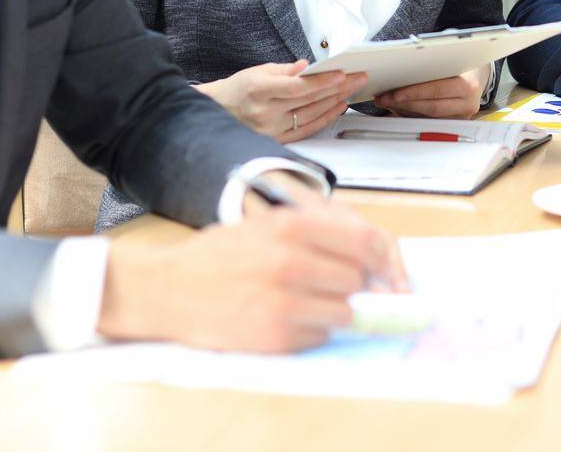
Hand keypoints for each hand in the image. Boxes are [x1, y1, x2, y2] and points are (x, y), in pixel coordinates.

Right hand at [98, 188, 406, 352]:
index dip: (386, 263)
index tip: (393, 277)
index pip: (364, 244)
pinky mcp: (273, 336)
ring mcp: (282, 301)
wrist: (167, 288)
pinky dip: (312, 331)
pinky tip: (287, 319)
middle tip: (340, 288)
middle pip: (357, 280)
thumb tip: (373, 256)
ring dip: (335, 311)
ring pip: (343, 312)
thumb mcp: (266, 224)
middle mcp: (290, 262)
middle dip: (355, 287)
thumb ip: (317, 233)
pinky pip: (318, 337)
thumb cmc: (219, 255)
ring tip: (309, 303)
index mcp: (291, 226)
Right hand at [198, 62, 365, 140]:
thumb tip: (307, 67)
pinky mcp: (276, 140)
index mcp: (258, 90)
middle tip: (357, 78)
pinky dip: (325, 118)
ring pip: (311, 114)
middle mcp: (265, 112)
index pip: (298, 86)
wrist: (218, 112)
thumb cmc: (237, 89)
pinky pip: (307, 129)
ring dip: (335, 101)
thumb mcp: (257, 71)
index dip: (322, 81)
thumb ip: (284, 70)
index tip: (342, 74)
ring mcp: (271, 129)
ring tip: (352, 90)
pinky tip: (338, 107)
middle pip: (309, 100)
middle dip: (338, 87)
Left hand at [373, 65, 488, 118]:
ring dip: (405, 111)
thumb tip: (403, 73)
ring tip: (388, 103)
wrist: (480, 74)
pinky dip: (413, 115)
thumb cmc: (464, 64)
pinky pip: (431, 121)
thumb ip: (433, 66)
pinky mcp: (456, 122)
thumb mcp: (452, 59)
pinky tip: (399, 109)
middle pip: (432, 107)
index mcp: (468, 85)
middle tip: (385, 99)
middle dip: (405, 103)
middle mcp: (468, 103)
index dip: (414, 93)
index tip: (395, 93)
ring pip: (429, 117)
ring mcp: (463, 116)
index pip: (437, 91)